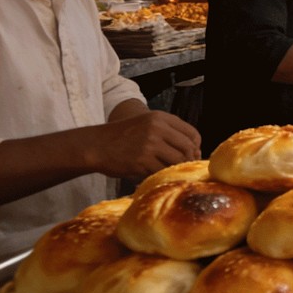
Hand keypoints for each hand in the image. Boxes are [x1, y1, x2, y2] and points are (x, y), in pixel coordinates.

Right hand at [85, 112, 201, 178]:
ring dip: (175, 169)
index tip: (193, 154)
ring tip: (169, 171)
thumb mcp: (147, 124)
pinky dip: (160, 174)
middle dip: (189, 160)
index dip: (196, 146)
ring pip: (177, 161)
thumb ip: (168, 132)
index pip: (192, 133)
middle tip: (184, 167)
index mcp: (160, 118)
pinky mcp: (142, 161)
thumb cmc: (123, 136)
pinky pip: (161, 171)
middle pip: (188, 148)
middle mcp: (157, 129)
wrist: (96, 145)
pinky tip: (154, 174)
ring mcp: (150, 145)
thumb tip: (196, 150)